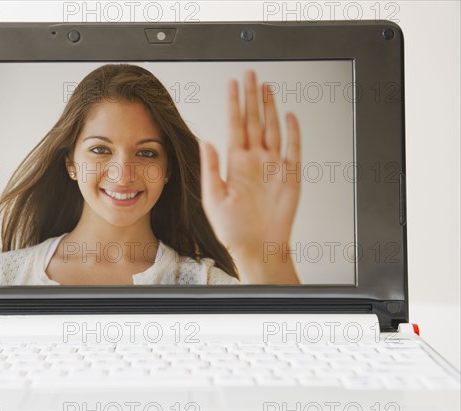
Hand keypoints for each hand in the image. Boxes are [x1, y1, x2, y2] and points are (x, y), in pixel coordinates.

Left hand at [199, 70, 301, 282]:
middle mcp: (254, 161)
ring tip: (266, 87)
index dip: (233, 104)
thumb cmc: (233, 229)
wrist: (257, 247)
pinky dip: (293, 132)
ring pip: (272, 130)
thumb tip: (206, 142)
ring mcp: (273, 167)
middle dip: (252, 97)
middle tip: (250, 75)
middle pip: (254, 121)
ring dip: (270, 108)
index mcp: (235, 164)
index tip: (232, 84)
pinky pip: (293, 149)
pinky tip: (289, 116)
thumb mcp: (213, 198)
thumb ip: (210, 169)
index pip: (234, 126)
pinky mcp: (290, 176)